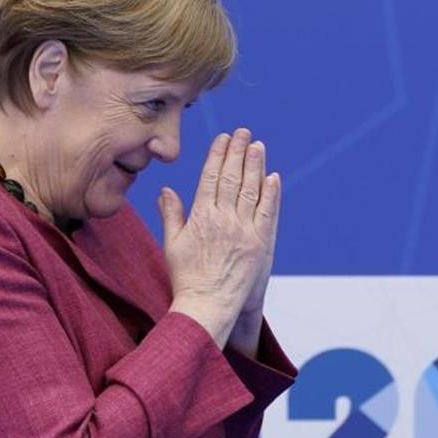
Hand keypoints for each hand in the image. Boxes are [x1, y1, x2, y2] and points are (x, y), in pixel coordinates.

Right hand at [158, 129, 281, 348]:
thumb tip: (165, 190)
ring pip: (251, 190)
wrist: (207, 305)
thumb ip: (171, 214)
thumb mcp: (171, 243)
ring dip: (255, 165)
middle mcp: (223, 219)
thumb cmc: (186, 277)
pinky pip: (267, 212)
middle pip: (232, 177)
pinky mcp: (260, 243)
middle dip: (237, 152)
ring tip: (258, 145)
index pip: (211, 177)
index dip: (218, 155)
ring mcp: (244, 230)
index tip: (223, 138)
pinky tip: (273, 177)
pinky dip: (271, 193)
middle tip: (243, 132)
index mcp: (201, 216)